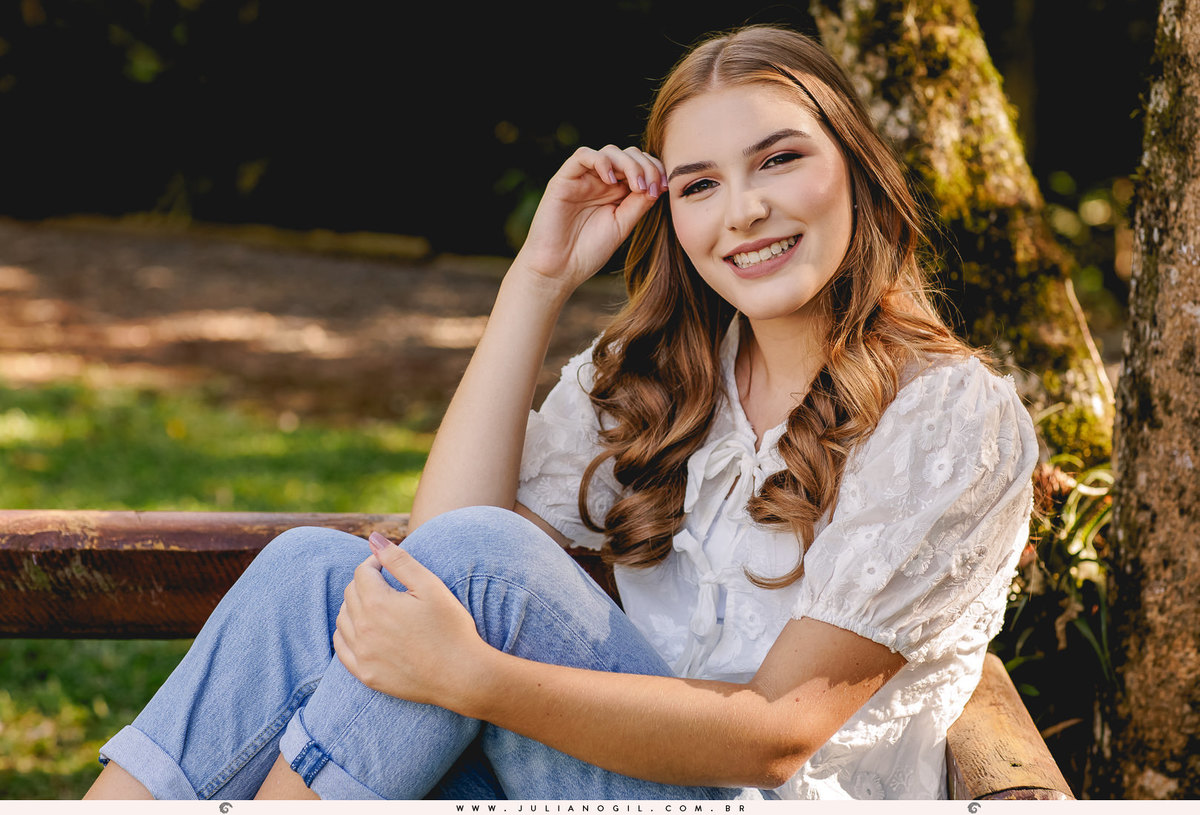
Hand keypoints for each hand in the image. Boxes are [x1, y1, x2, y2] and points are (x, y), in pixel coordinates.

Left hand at [334, 532, 488, 707]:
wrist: (462, 675)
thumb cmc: (451, 627)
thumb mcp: (430, 586)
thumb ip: (399, 560)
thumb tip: (374, 538)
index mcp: (377, 603)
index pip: (362, 572)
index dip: (376, 563)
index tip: (390, 565)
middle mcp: (363, 629)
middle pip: (351, 593)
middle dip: (366, 583)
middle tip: (388, 584)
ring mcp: (362, 654)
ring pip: (343, 619)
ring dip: (355, 606)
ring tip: (379, 605)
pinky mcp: (365, 674)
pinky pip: (342, 648)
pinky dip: (347, 633)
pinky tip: (364, 630)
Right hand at [513, 145, 664, 295]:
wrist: (559, 269)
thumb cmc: (589, 251)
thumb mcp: (622, 225)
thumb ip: (639, 204)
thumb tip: (658, 184)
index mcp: (617, 192)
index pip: (640, 166)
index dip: (655, 170)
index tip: (663, 189)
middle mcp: (600, 181)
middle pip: (628, 154)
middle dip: (645, 166)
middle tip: (650, 187)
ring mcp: (582, 179)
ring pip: (609, 151)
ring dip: (628, 163)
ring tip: (636, 186)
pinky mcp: (564, 179)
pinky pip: (583, 156)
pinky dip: (601, 161)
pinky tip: (611, 180)